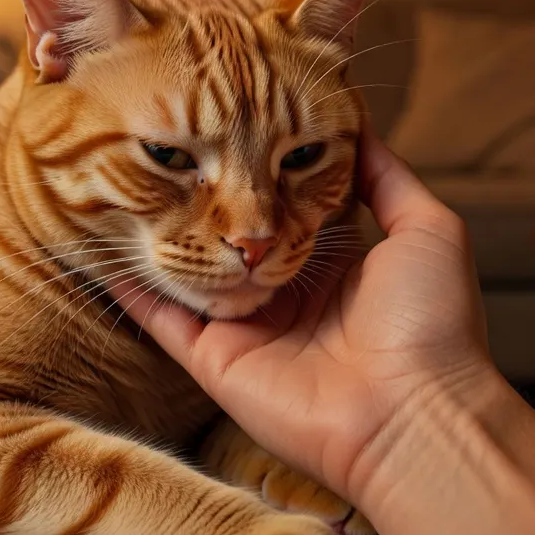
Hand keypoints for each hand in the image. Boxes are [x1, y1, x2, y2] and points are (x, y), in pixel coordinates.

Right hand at [111, 131, 496, 506]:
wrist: (413, 416)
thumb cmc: (432, 322)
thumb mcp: (428, 230)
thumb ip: (388, 179)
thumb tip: (361, 126)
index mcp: (333, 262)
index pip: (283, 204)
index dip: (259, 167)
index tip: (229, 118)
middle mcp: (286, 292)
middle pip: (232, 236)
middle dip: (203, 196)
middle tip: (166, 141)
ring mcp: (248, 327)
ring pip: (192, 272)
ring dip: (159, 235)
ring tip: (120, 182)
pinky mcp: (216, 361)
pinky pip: (164, 319)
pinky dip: (133, 288)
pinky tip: (102, 246)